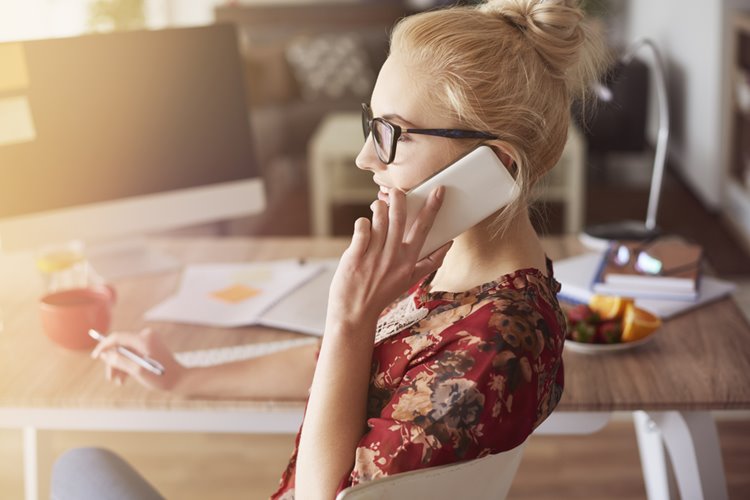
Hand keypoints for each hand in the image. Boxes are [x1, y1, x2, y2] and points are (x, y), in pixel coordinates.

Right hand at [91, 328, 187, 392]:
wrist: (180, 380)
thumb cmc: (162, 377)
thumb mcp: (138, 371)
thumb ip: (120, 361)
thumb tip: (105, 354)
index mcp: (144, 339)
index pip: (118, 337)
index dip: (104, 346)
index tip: (95, 356)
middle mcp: (146, 336)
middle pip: (121, 346)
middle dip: (113, 362)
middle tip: (110, 378)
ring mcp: (149, 342)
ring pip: (126, 352)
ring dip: (120, 366)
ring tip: (118, 382)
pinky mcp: (150, 348)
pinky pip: (133, 354)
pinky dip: (128, 364)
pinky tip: (124, 378)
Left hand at [326, 186, 451, 331]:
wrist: (355, 313)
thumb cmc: (382, 294)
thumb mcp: (411, 281)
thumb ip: (430, 263)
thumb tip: (449, 245)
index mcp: (408, 261)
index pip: (424, 228)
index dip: (432, 207)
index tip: (439, 190)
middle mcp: (393, 257)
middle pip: (400, 218)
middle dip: (400, 199)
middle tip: (397, 190)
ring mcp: (373, 257)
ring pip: (379, 219)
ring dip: (380, 208)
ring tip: (379, 206)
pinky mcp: (355, 256)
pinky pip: (361, 228)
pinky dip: (362, 223)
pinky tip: (364, 226)